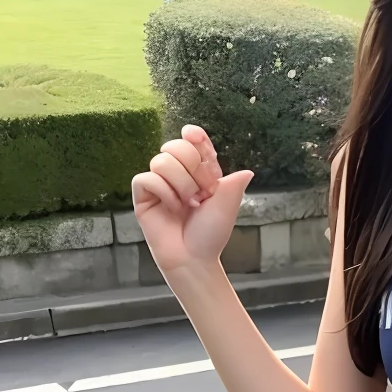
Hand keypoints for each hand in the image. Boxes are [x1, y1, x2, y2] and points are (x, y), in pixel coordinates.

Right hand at [131, 125, 250, 278]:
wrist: (193, 257)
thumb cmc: (210, 234)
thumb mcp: (227, 206)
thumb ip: (234, 184)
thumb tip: (248, 171)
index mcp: (199, 174)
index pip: (194, 145)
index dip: (194, 136)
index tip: (193, 134)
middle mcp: (178, 175)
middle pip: (176, 146)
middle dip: (192, 166)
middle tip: (203, 191)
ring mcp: (160, 184)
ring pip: (161, 160)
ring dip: (180, 182)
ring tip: (189, 203)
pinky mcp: (143, 195)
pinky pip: (146, 177)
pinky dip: (163, 191)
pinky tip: (172, 207)